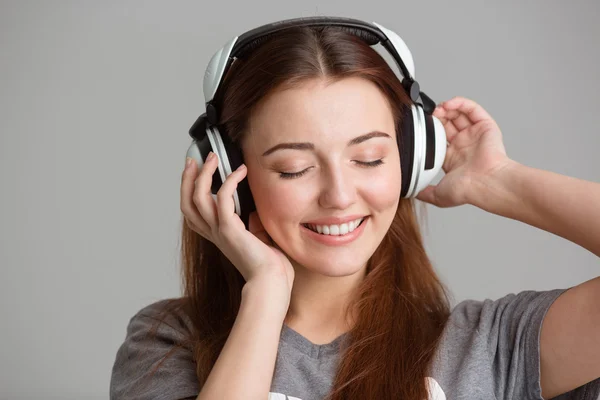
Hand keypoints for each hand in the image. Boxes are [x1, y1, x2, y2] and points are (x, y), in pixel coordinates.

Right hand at [180, 153, 294, 295]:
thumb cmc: (269, 266)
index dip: (188, 192)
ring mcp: (219, 232)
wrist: (271, 283)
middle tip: (193, 160)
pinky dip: (230, 181)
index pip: (193, 213)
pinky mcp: (230, 229)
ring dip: (204, 174)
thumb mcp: (258, 237)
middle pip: (187, 203)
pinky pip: (223, 198)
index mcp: (217, 237)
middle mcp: (213, 234)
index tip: (195, 173)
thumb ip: (251, 221)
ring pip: (198, 198)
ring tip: (214, 157)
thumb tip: (254, 205)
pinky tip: (240, 171)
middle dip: (187, 179)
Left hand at [416, 96, 512, 206]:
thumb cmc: (468, 189)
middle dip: (437, 117)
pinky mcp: (486, 126)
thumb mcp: (438, 195)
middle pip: (447, 123)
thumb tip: (412, 194)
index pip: (438, 138)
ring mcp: (475, 135)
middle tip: (429, 116)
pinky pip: (472, 109)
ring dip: (447, 108)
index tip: (421, 128)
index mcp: (453, 158)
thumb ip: (424, 193)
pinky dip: (460, 103)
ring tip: (438, 109)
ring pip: (459, 114)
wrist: (486, 183)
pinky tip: (449, 105)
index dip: (429, 131)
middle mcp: (464, 145)